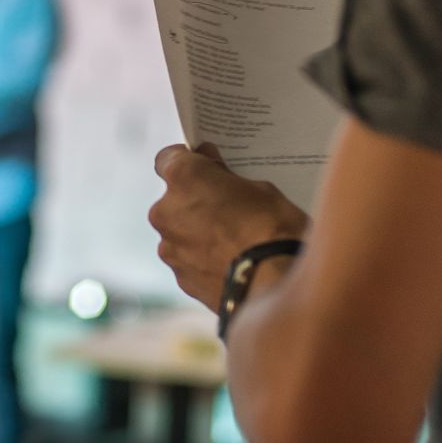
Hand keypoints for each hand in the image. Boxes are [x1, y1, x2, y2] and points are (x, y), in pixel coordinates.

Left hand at [150, 143, 309, 309]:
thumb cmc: (273, 228)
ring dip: (197, 232)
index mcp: (183, 177)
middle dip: (194, 200)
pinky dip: (203, 259)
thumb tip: (214, 168)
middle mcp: (166, 210)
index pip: (168, 158)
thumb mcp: (260, 188)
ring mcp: (170, 247)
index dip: (189, 161)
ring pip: (179, 232)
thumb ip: (226, 177)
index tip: (207, 166)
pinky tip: (231, 262)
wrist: (275, 284)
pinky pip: (188, 260)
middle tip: (227, 207)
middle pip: (173, 199)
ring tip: (233, 241)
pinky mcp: (180, 277)